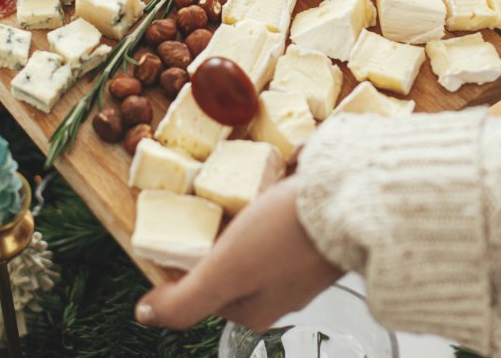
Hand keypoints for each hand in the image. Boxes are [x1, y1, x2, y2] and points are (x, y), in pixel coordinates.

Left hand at [136, 176, 342, 330]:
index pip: (198, 285)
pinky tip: (271, 186)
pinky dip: (270, 202)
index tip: (183, 221)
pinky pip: (280, 220)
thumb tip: (145, 315)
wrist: (355, 200)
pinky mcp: (318, 236)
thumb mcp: (225, 271)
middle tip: (216, 200)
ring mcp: (301, 265)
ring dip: (243, 213)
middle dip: (217, 229)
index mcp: (254, 311)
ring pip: (252, 238)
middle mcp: (278, 293)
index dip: (184, 253)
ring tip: (242, 188)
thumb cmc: (290, 236)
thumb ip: (185, 300)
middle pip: (226, 260)